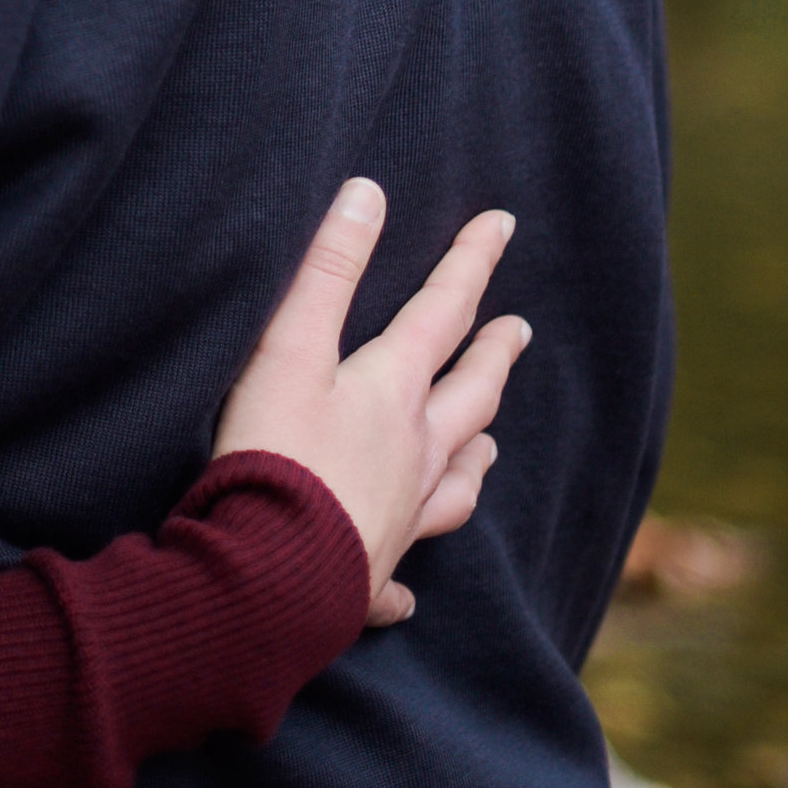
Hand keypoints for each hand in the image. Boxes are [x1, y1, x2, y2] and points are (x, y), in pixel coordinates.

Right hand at [214, 181, 528, 624]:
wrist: (268, 573)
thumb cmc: (276, 453)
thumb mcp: (289, 345)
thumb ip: (327, 268)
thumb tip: (367, 192)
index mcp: (393, 392)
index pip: (443, 312)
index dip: (471, 262)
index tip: (502, 224)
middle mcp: (413, 453)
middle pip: (469, 397)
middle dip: (493, 357)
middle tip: (519, 332)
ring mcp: (399, 515)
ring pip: (455, 482)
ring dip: (475, 454)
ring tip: (489, 445)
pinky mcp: (369, 574)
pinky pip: (397, 579)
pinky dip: (405, 581)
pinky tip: (408, 595)